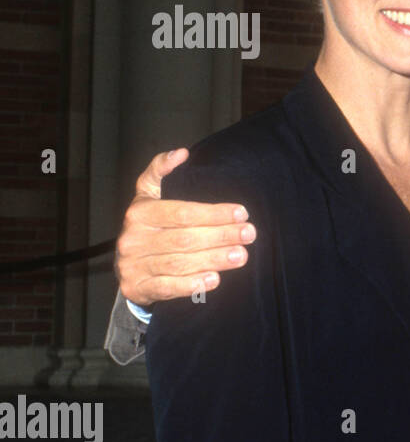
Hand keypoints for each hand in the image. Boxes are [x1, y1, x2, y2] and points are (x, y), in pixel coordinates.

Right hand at [115, 148, 255, 306]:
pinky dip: (192, 284)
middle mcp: (133, 238)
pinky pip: (167, 287)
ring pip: (179, 262)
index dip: (213, 213)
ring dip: (214, 259)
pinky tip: (215, 279)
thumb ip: (161, 172)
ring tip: (241, 255)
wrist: (128, 268)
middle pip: (184, 238)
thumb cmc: (150, 226)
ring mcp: (132, 265)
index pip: (181, 212)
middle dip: (221, 236)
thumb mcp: (149, 196)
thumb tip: (181, 153)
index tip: (242, 213)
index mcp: (139, 212)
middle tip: (249, 234)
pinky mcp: (137, 288)